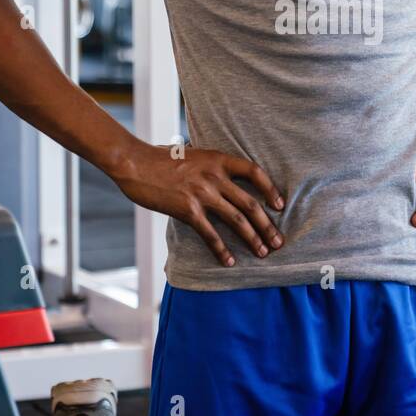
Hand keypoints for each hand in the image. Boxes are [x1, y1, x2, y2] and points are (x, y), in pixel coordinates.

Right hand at [113, 141, 285, 267]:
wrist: (135, 163)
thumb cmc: (161, 159)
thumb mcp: (193, 154)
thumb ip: (210, 165)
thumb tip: (221, 176)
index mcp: (218, 159)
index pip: (254, 172)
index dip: (270, 189)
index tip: (280, 205)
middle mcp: (215, 176)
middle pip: (250, 203)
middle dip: (267, 225)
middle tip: (279, 242)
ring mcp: (202, 193)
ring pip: (236, 219)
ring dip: (253, 238)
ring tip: (263, 253)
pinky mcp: (187, 209)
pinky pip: (210, 234)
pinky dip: (221, 250)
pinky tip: (229, 261)